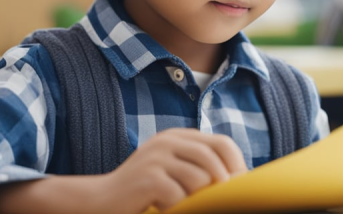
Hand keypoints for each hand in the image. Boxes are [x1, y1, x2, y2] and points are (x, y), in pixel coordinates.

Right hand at [99, 128, 247, 212]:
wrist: (102, 200)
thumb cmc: (145, 189)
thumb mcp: (174, 169)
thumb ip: (200, 165)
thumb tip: (239, 178)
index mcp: (178, 136)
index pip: (222, 143)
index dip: (237, 164)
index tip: (241, 185)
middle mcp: (167, 141)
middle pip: (213, 157)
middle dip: (225, 182)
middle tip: (223, 200)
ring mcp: (156, 157)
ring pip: (200, 178)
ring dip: (197, 198)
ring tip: (182, 203)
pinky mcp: (148, 178)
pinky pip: (180, 195)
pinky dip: (178, 207)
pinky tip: (163, 206)